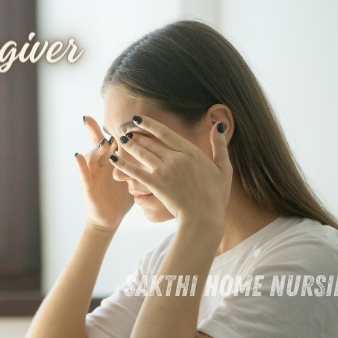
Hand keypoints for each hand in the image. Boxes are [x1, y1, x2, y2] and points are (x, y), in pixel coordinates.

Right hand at [75, 116, 133, 231]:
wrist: (110, 219)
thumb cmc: (120, 198)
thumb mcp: (131, 177)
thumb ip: (137, 163)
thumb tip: (156, 149)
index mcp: (110, 161)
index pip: (112, 141)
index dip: (114, 129)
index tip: (113, 115)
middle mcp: (99, 165)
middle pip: (97, 144)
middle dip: (95, 130)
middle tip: (94, 117)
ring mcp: (92, 175)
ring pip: (91, 156)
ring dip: (96, 148)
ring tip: (103, 141)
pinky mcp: (88, 187)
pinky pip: (83, 174)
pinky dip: (80, 165)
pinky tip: (77, 156)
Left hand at [111, 116, 231, 227]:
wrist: (204, 217)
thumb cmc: (215, 196)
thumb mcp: (224, 169)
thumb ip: (220, 146)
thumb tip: (219, 126)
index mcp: (191, 152)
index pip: (165, 132)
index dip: (149, 124)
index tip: (138, 119)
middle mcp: (176, 158)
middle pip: (150, 142)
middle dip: (136, 134)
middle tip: (125, 130)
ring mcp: (165, 171)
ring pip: (142, 153)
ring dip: (129, 145)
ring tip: (120, 140)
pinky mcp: (156, 185)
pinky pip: (135, 171)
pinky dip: (123, 164)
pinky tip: (113, 159)